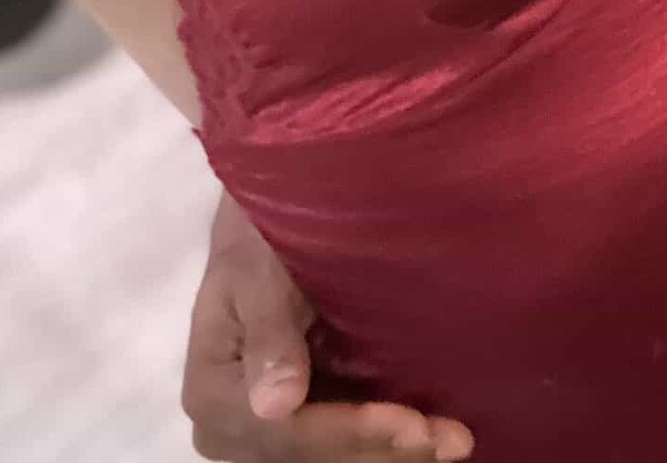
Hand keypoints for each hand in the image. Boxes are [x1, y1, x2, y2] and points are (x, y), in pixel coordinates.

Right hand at [182, 196, 473, 461]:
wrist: (262, 227)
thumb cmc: (257, 236)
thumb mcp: (257, 268)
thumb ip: (269, 332)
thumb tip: (276, 405)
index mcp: (212, 393)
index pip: (288, 432)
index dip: (351, 433)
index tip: (410, 425)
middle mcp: (232, 427)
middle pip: (314, 455)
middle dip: (383, 449)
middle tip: (451, 440)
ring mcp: (266, 429)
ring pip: (333, 455)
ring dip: (393, 451)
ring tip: (454, 439)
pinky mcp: (299, 418)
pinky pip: (342, 440)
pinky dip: (387, 439)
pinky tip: (435, 431)